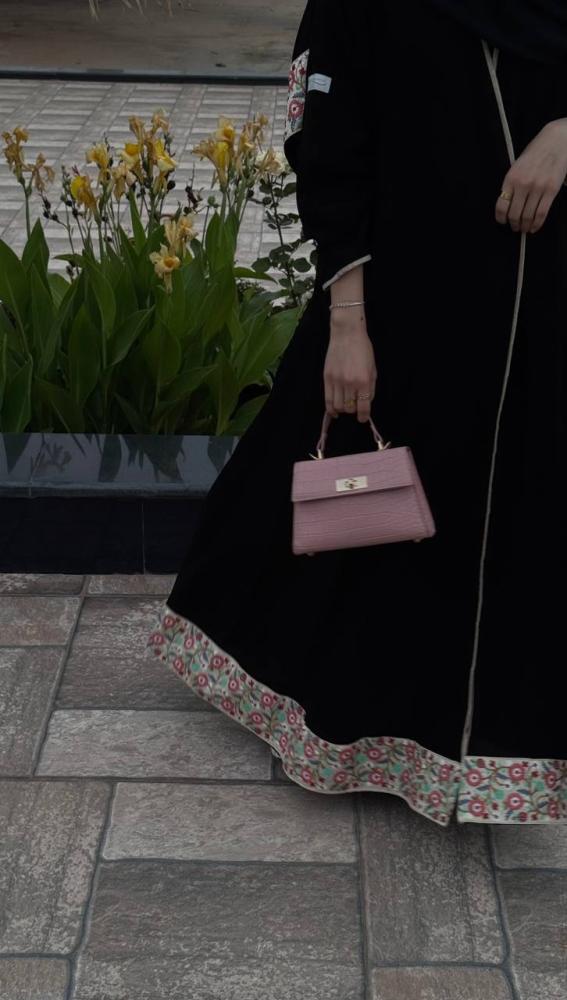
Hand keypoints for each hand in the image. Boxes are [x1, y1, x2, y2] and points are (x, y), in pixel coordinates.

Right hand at [323, 309, 376, 422]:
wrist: (347, 334)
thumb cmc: (363, 349)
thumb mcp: (373, 369)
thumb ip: (370, 388)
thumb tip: (366, 403)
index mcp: (364, 381)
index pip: (363, 407)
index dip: (363, 416)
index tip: (362, 419)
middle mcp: (350, 383)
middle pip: (350, 408)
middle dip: (353, 411)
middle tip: (355, 406)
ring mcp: (337, 381)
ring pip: (338, 406)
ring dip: (343, 409)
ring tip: (345, 405)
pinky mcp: (327, 378)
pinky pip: (327, 400)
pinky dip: (330, 409)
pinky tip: (334, 411)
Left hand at [496, 118, 566, 233]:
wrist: (557, 140)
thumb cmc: (537, 151)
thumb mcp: (518, 165)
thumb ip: (512, 183)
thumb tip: (509, 203)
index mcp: (511, 177)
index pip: (501, 205)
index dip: (500, 218)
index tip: (502, 222)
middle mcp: (523, 184)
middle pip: (514, 214)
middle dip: (513, 224)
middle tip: (514, 227)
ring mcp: (538, 188)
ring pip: (528, 216)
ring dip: (524, 226)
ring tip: (524, 228)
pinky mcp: (551, 190)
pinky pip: (542, 213)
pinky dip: (537, 224)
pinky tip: (534, 227)